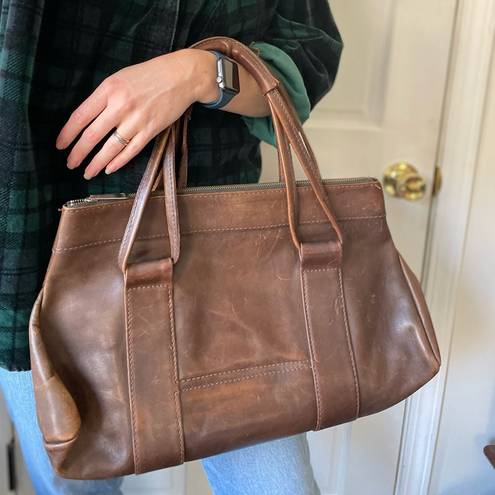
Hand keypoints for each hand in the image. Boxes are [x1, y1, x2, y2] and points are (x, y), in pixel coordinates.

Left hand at [56, 49, 217, 178]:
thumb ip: (104, 97)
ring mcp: (137, 119)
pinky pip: (132, 150)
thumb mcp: (121, 78)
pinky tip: (109, 168)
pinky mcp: (151, 129)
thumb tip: (88, 120)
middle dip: (78, 153)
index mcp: (109, 89)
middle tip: (70, 164)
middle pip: (92, 135)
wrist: (181, 76)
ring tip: (88, 172)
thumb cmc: (150, 75)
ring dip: (97, 163)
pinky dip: (119, 161)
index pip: (81, 116)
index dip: (68, 133)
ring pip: (111, 147)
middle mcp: (120, 105)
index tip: (60, 145)